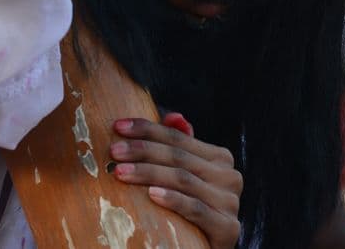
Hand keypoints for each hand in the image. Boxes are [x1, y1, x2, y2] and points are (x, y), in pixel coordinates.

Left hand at [109, 115, 241, 248]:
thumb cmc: (188, 214)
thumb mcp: (183, 179)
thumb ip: (180, 148)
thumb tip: (173, 117)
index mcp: (219, 158)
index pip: (178, 138)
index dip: (147, 129)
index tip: (118, 126)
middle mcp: (229, 176)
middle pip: (179, 157)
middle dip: (143, 151)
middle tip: (114, 151)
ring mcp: (230, 202)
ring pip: (183, 179)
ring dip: (148, 173)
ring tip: (121, 172)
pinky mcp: (227, 227)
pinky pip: (195, 208)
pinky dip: (172, 199)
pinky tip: (151, 194)